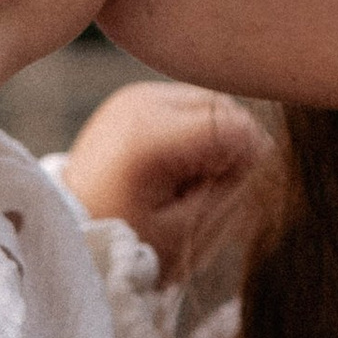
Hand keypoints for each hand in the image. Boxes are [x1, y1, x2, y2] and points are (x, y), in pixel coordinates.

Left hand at [63, 83, 281, 282]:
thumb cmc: (127, 242)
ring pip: (211, 103)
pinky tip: (178, 166)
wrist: (68, 232)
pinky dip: (198, 132)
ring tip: (189, 181)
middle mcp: (142, 100)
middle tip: (209, 191)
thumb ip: (232, 191)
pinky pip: (189, 104)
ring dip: (216, 140)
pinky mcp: (135, 98)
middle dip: (234, 149)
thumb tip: (269, 156)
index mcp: (150, 134)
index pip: (236, 126)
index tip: (242, 193)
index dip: (254, 159)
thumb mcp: (185, 230)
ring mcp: (136, 95)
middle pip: (226, 108)